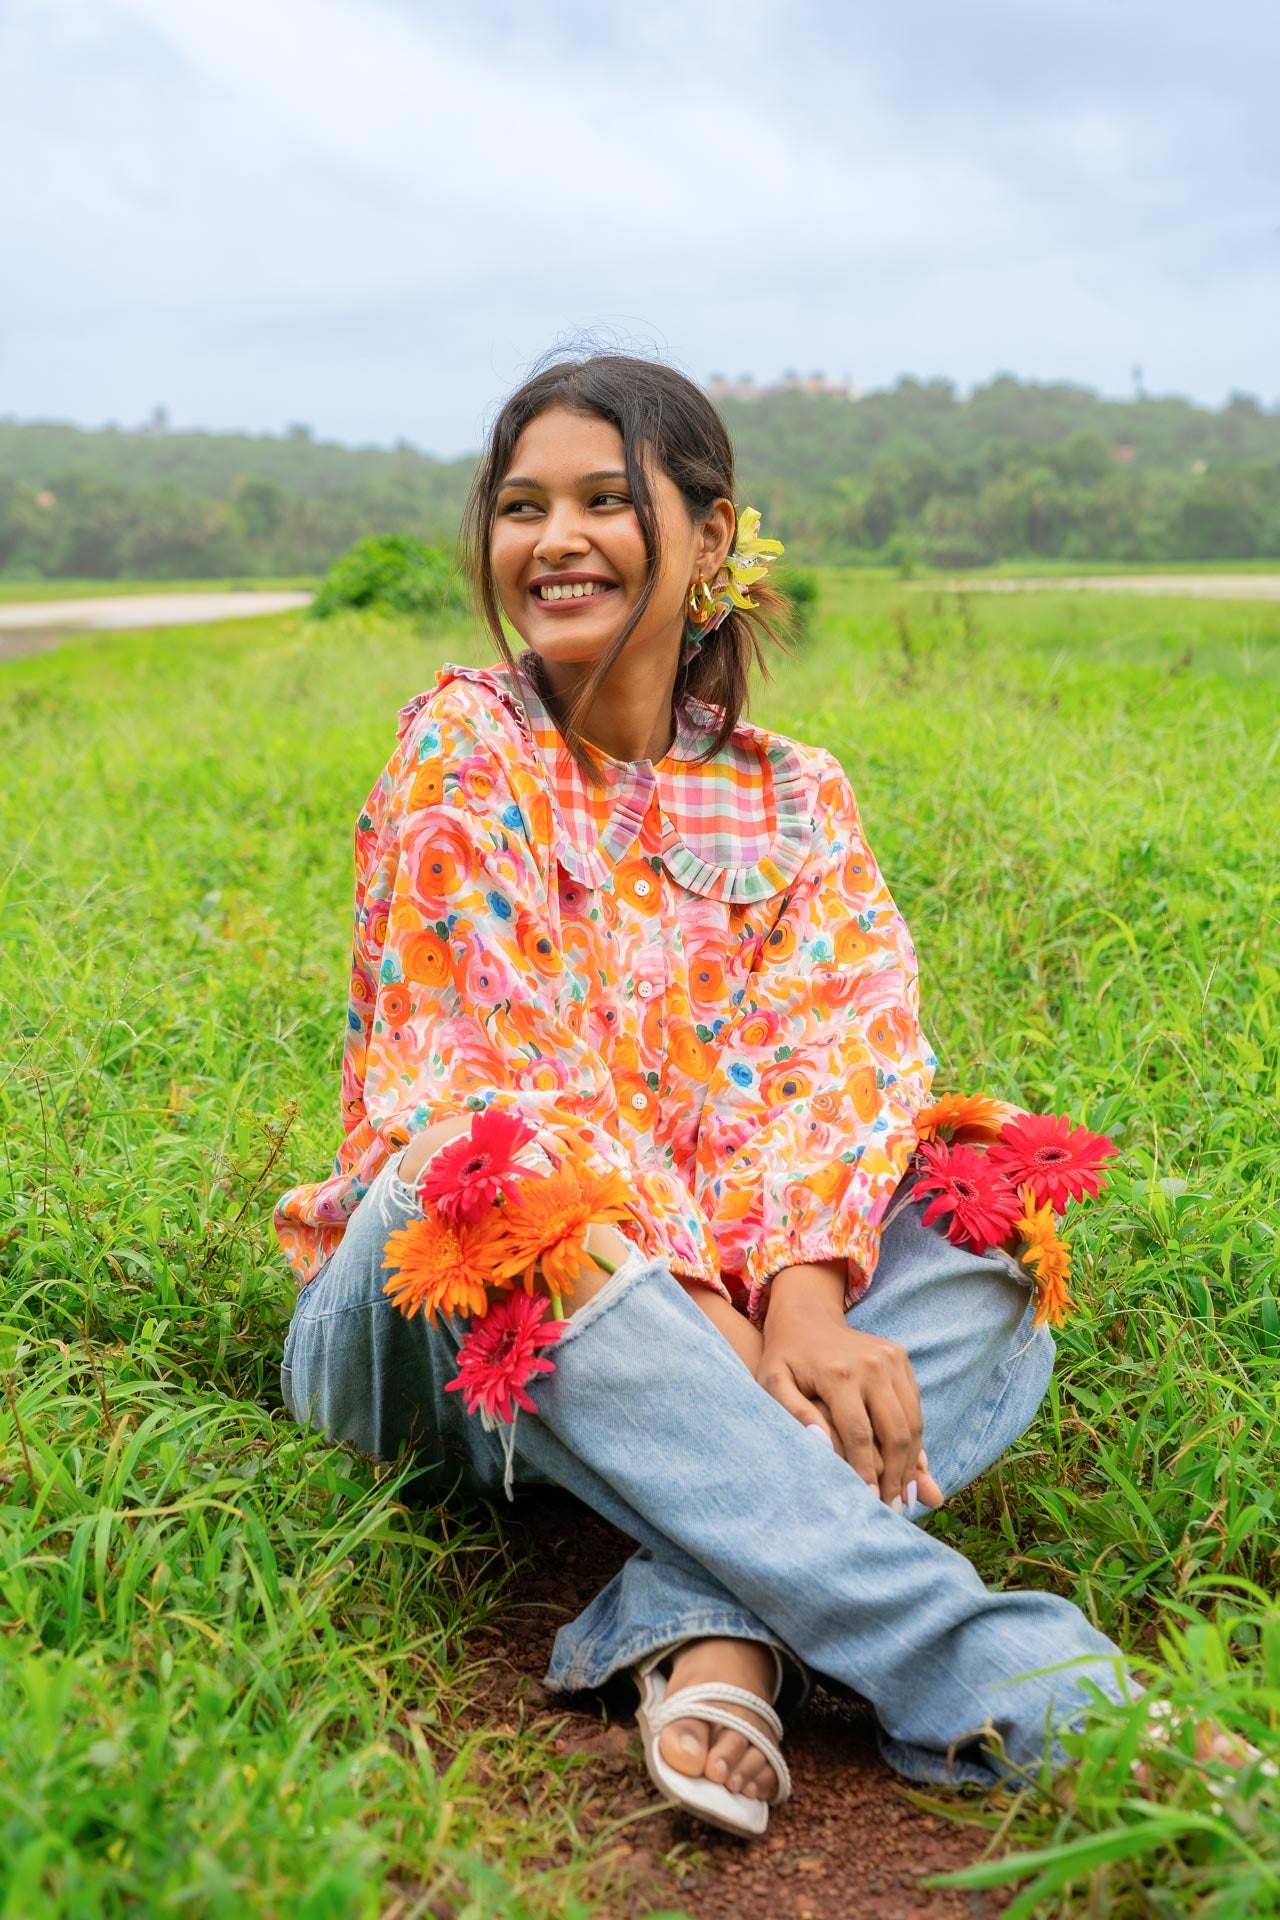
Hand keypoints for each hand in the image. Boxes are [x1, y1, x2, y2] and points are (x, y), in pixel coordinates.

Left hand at [757, 1262, 943, 1509]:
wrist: (805, 1316)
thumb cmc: (784, 1358)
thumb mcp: (773, 1383)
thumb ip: (794, 1414)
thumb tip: (823, 1446)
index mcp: (838, 1373)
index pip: (859, 1435)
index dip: (866, 1474)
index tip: (869, 1504)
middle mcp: (871, 1364)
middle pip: (895, 1432)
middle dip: (897, 1476)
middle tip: (895, 1509)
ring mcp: (891, 1357)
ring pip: (912, 1422)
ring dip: (912, 1463)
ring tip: (907, 1495)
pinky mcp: (901, 1356)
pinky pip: (915, 1406)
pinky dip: (916, 1439)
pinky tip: (911, 1466)